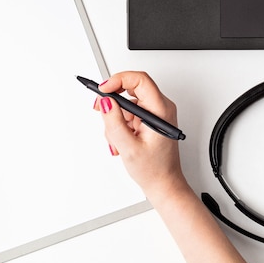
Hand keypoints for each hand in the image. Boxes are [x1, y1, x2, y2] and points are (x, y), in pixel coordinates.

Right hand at [93, 71, 183, 197]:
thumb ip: (115, 123)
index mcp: (161, 111)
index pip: (140, 80)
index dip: (118, 80)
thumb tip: (106, 102)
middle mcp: (160, 108)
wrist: (163, 183)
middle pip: (131, 88)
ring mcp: (154, 114)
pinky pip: (128, 113)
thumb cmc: (154, 169)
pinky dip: (119, 124)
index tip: (103, 89)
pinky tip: (121, 140)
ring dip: (115, 118)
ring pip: (126, 102)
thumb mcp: (129, 147)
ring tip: (117, 139)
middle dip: (112, 101)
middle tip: (100, 110)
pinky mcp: (148, 120)